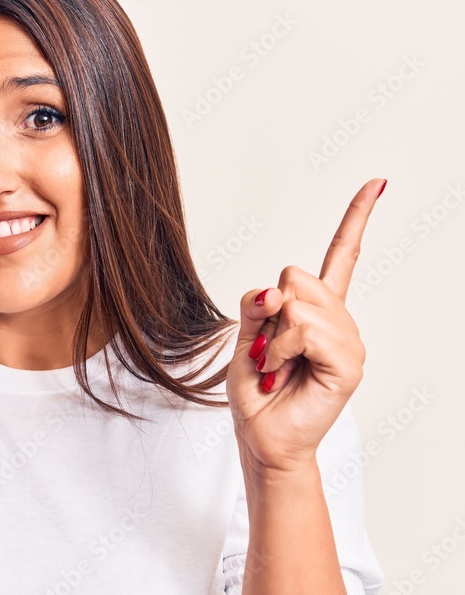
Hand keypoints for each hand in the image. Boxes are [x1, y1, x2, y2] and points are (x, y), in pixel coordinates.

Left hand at [226, 178, 385, 473]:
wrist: (262, 437)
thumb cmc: (255, 392)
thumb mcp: (242, 339)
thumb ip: (254, 308)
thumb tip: (271, 291)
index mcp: (317, 309)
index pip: (341, 255)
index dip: (356, 218)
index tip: (377, 182)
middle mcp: (338, 320)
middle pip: (296, 276)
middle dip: (268, 310)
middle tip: (266, 349)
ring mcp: (348, 342)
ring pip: (298, 305)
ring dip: (270, 338)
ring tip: (274, 365)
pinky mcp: (348, 364)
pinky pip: (306, 331)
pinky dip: (280, 350)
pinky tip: (281, 372)